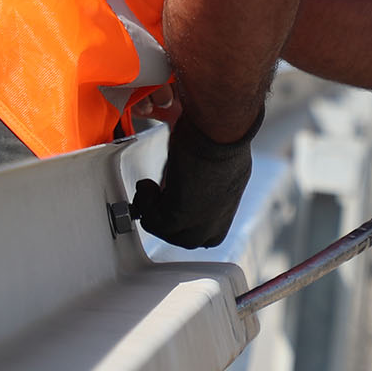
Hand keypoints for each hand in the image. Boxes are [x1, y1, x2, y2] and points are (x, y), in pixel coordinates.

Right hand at [131, 112, 260, 247]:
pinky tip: (149, 184)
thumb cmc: (221, 138)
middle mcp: (216, 223)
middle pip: (183, 239)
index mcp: (227, 213)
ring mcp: (199, 224)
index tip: (169, 203)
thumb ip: (207, 188)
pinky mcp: (180, 216)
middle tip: (155, 194)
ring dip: (152, 210)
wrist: (219, 132)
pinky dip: (145, 203)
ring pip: (166, 234)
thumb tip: (192, 186)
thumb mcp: (218, 170)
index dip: (183, 221)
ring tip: (152, 187)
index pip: (202, 236)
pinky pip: (152, 222)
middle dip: (165, 217)